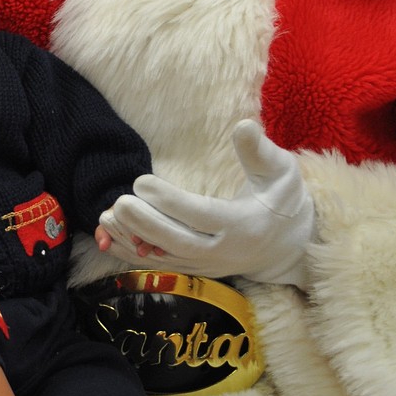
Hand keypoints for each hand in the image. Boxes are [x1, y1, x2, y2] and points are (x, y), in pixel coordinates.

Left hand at [99, 120, 315, 286]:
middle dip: (146, 225)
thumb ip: (259, 151)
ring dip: (133, 241)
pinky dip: (134, 253)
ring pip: (166, 258)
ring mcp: (209, 266)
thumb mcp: (281, 171)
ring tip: (106, 218)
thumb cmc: (283, 199)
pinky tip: (110, 235)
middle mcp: (225, 252)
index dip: (171, 201)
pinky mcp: (197, 269)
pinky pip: (162, 264)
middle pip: (180, 243)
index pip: (202, 215)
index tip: (142, 182)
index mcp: (245, 225)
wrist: (289, 245)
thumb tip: (242, 126)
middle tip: (118, 203)